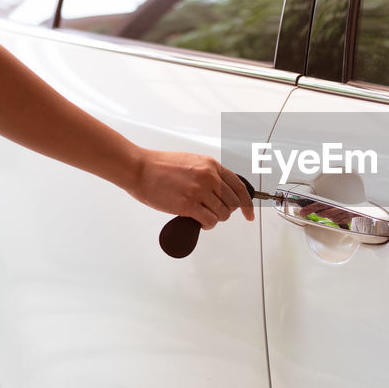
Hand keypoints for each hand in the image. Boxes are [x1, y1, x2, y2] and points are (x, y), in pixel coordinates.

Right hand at [129, 150, 253, 229]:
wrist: (139, 169)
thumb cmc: (159, 166)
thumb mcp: (191, 162)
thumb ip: (208, 174)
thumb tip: (220, 191)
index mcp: (211, 165)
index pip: (239, 187)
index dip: (247, 203)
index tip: (249, 214)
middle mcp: (209, 177)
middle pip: (232, 203)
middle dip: (225, 212)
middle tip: (213, 213)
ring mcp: (199, 191)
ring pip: (222, 215)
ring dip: (214, 219)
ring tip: (202, 216)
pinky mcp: (188, 205)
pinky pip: (209, 221)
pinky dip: (207, 225)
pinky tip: (198, 221)